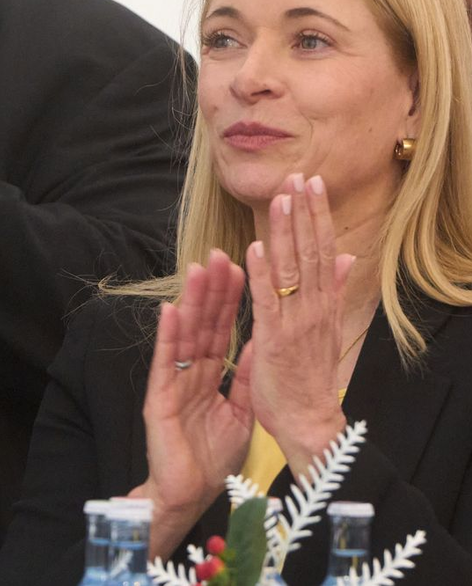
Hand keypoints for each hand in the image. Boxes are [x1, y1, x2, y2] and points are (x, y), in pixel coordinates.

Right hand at [135, 249, 253, 557]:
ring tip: (197, 269)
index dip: (230, 300)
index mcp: (211, 375)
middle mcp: (191, 371)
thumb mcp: (240, 413)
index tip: (240, 268)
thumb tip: (260, 345)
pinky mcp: (159, 396)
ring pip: (185, 334)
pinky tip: (171, 309)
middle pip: (204, 323)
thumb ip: (246, 378)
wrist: (189, 494)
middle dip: (212, 290)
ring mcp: (174, 380)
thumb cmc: (212, 458)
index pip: (222, 329)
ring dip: (192, 301)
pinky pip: (165, 361)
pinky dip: (168, 335)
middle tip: (219, 255)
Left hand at [244, 173, 354, 477]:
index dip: (317, 216)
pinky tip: (255, 247)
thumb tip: (347, 256)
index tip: (312, 184)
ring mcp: (295, 322)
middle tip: (300, 177)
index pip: (323, 250)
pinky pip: (267, 301)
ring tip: (282, 198)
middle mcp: (313, 308)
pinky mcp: (273, 339)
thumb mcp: (329, 328)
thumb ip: (335, 290)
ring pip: (291, 270)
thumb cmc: (311, 376)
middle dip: (305, 214)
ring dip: (286, 232)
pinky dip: (262, 274)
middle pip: (310, 252)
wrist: (310, 423)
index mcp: (324, 304)